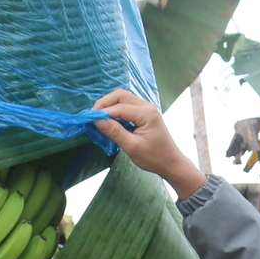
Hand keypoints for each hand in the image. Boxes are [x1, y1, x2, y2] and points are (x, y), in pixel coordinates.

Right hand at [92, 89, 207, 200]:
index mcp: (146, 113)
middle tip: (92, 116)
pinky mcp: (144, 113)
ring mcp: (146, 108)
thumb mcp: (132, 147)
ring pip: (123, 99)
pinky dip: (116, 110)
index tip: (88, 120)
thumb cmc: (154, 158)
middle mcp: (147, 106)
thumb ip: (115, 132)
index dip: (102, 112)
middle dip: (104, 103)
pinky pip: (127, 106)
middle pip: (120, 96)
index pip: (119, 108)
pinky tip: (109, 120)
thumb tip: (97, 121)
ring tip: (98, 118)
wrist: (171, 163)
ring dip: (109, 106)